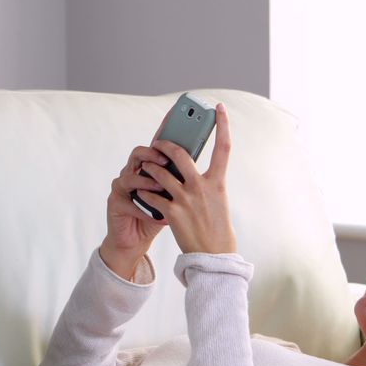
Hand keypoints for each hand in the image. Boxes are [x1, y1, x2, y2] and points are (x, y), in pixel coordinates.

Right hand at [100, 116, 174, 278]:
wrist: (136, 241)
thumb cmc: (158, 217)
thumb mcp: (175, 198)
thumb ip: (183, 182)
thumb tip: (205, 171)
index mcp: (150, 168)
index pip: (158, 144)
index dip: (164, 128)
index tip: (176, 115)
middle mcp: (134, 172)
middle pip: (140, 153)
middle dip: (153, 155)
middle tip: (166, 161)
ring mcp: (122, 187)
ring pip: (130, 175)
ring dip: (147, 182)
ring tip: (160, 189)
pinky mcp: (115, 203)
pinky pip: (127, 201)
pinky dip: (142, 208)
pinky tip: (154, 215)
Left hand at [136, 102, 236, 254]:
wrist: (213, 257)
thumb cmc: (216, 229)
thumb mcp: (218, 201)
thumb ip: (206, 183)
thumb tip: (191, 169)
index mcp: (218, 183)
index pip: (224, 147)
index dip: (223, 125)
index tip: (218, 109)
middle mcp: (202, 187)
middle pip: (180, 154)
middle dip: (165, 145)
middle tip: (158, 142)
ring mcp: (186, 199)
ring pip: (160, 173)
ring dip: (149, 167)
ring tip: (145, 165)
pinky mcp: (171, 213)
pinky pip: (152, 195)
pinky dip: (145, 192)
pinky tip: (141, 191)